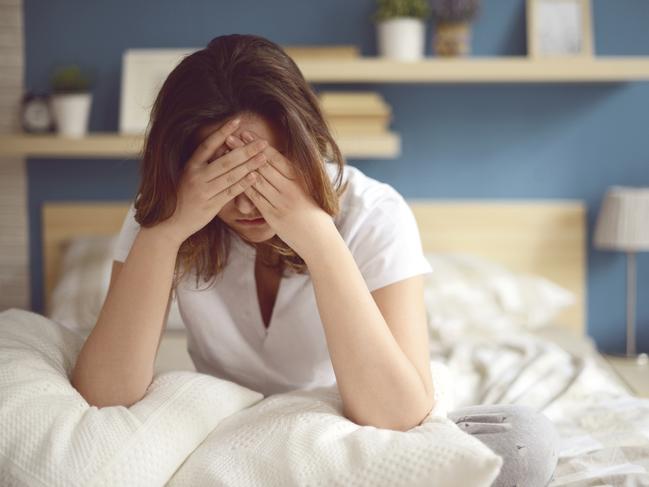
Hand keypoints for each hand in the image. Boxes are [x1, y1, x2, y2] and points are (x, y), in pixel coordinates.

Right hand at [159, 118, 269, 243]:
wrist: (171, 223)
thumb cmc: (183, 197)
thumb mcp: (189, 176)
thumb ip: (205, 163)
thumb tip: (225, 146)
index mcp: (190, 166)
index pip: (208, 144)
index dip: (222, 132)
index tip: (237, 120)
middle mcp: (196, 176)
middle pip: (225, 160)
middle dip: (246, 150)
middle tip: (262, 142)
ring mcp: (203, 191)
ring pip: (230, 175)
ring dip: (249, 165)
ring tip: (264, 157)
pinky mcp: (210, 205)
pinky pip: (230, 192)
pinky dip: (243, 184)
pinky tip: (255, 176)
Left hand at [224, 130, 334, 257]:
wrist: (320, 240)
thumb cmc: (316, 214)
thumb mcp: (311, 190)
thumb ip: (296, 177)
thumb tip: (283, 161)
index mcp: (300, 179)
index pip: (276, 158)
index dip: (259, 145)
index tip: (247, 133)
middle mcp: (290, 188)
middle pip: (263, 165)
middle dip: (245, 150)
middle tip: (230, 136)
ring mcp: (281, 202)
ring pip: (257, 180)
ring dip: (240, 165)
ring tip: (227, 153)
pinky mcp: (273, 216)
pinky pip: (255, 198)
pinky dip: (243, 186)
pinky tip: (232, 177)